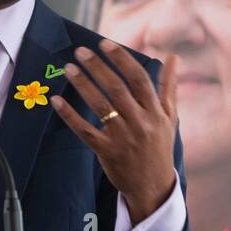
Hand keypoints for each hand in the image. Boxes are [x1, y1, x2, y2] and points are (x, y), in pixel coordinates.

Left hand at [50, 40, 178, 223]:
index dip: (121, 59)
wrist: (153, 186)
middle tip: (81, 51)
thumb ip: (168, 86)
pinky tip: (57, 101)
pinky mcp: (106, 151)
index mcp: (155, 111)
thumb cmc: (160, 148)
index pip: (138, 78)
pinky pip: (85, 130)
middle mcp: (140, 122)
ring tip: (69, 68)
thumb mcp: (170, 117)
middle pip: (116, 88)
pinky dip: (70, 115)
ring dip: (83, 85)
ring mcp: (122, 137)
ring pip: (100, 106)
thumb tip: (173, 58)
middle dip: (97, 67)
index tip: (105, 44)